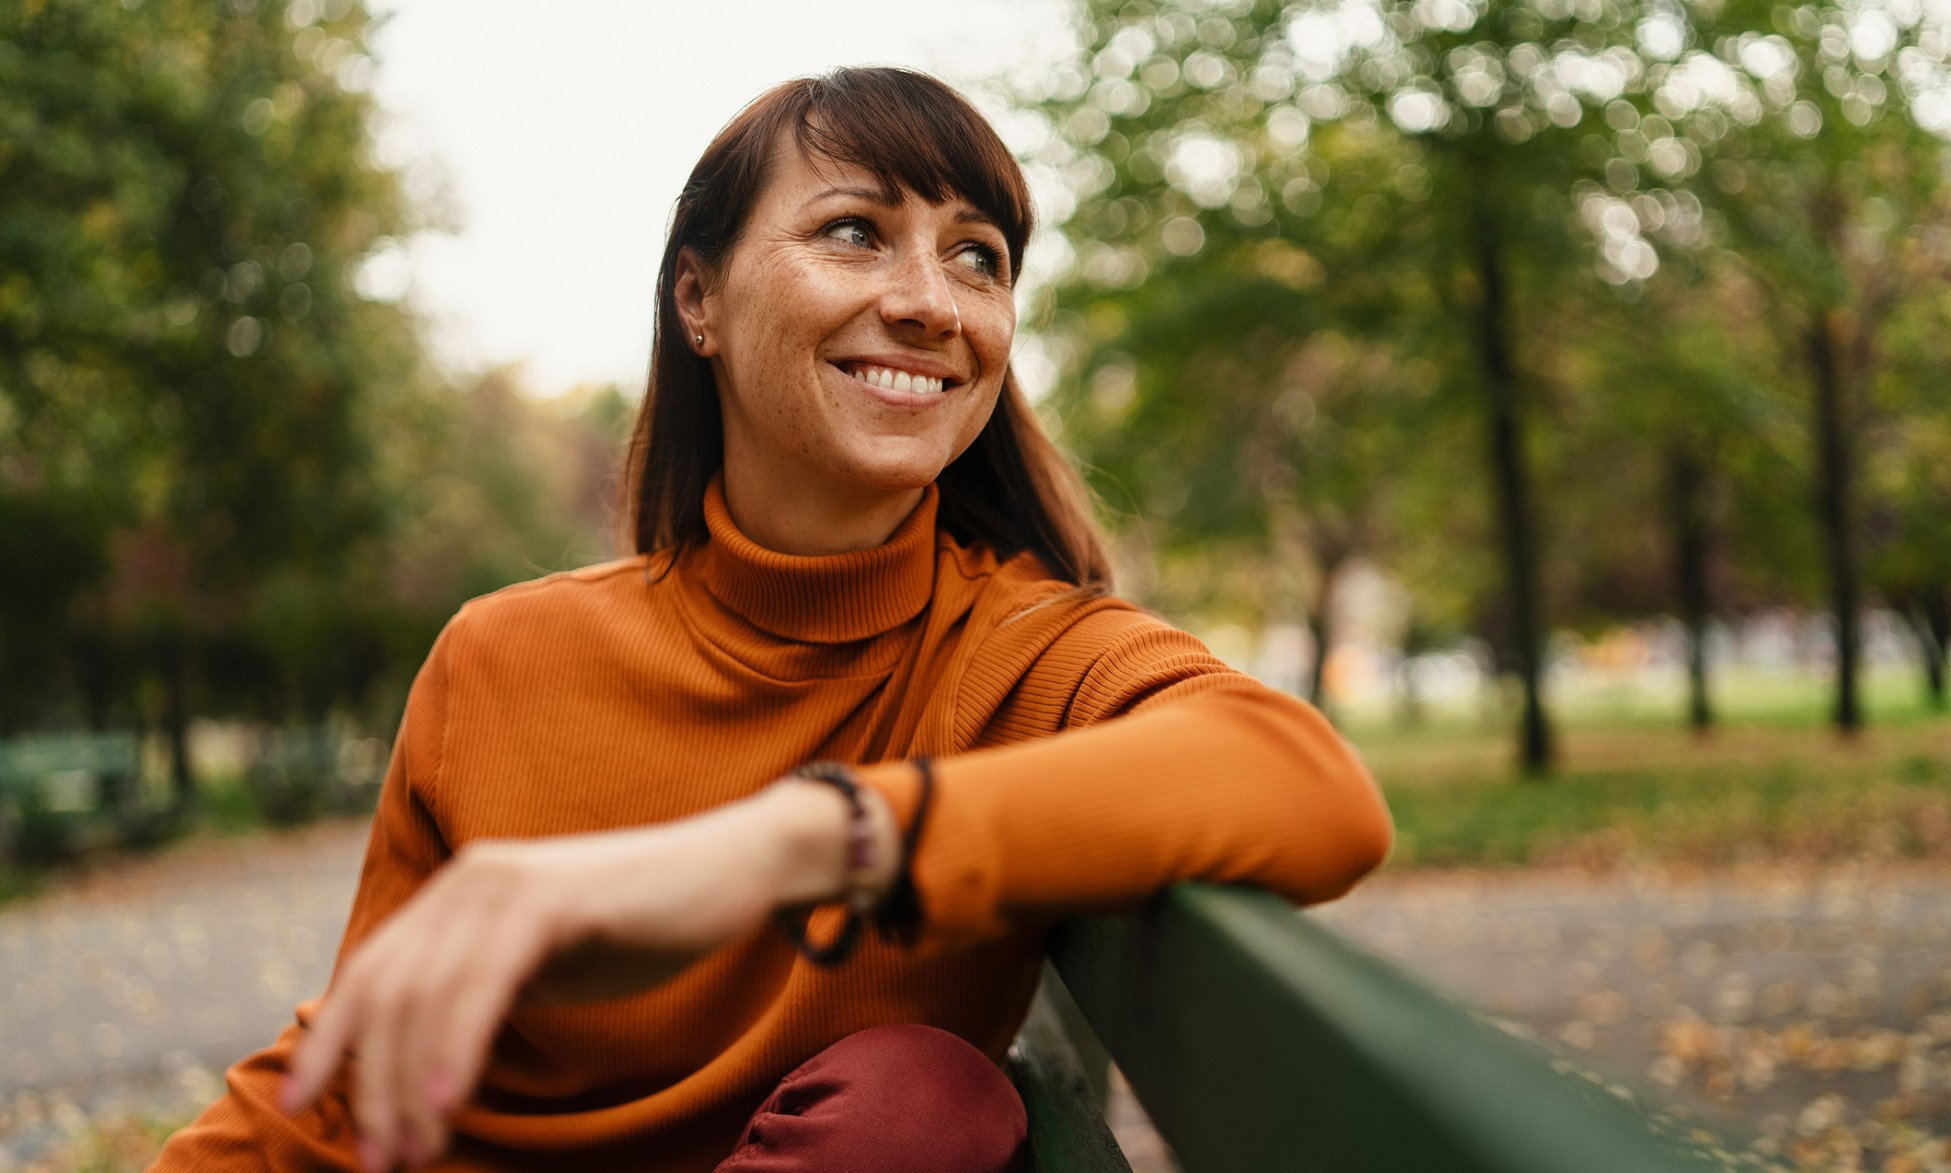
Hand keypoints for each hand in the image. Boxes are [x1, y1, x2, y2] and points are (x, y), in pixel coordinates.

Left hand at [276, 779, 892, 1170]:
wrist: (730, 871)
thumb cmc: (639, 926)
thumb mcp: (541, 963)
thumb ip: (481, 992)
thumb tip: (415, 1065)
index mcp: (457, 893)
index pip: (368, 973)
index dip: (329, 1045)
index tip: (300, 1110)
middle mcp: (467, 880)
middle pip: (386, 994)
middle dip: (370, 1087)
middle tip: (381, 1161)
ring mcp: (507, 884)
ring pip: (425, 995)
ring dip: (408, 1085)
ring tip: (416, 1152)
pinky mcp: (551, 899)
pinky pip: (483, 983)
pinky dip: (456, 1047)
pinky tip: (450, 1101)